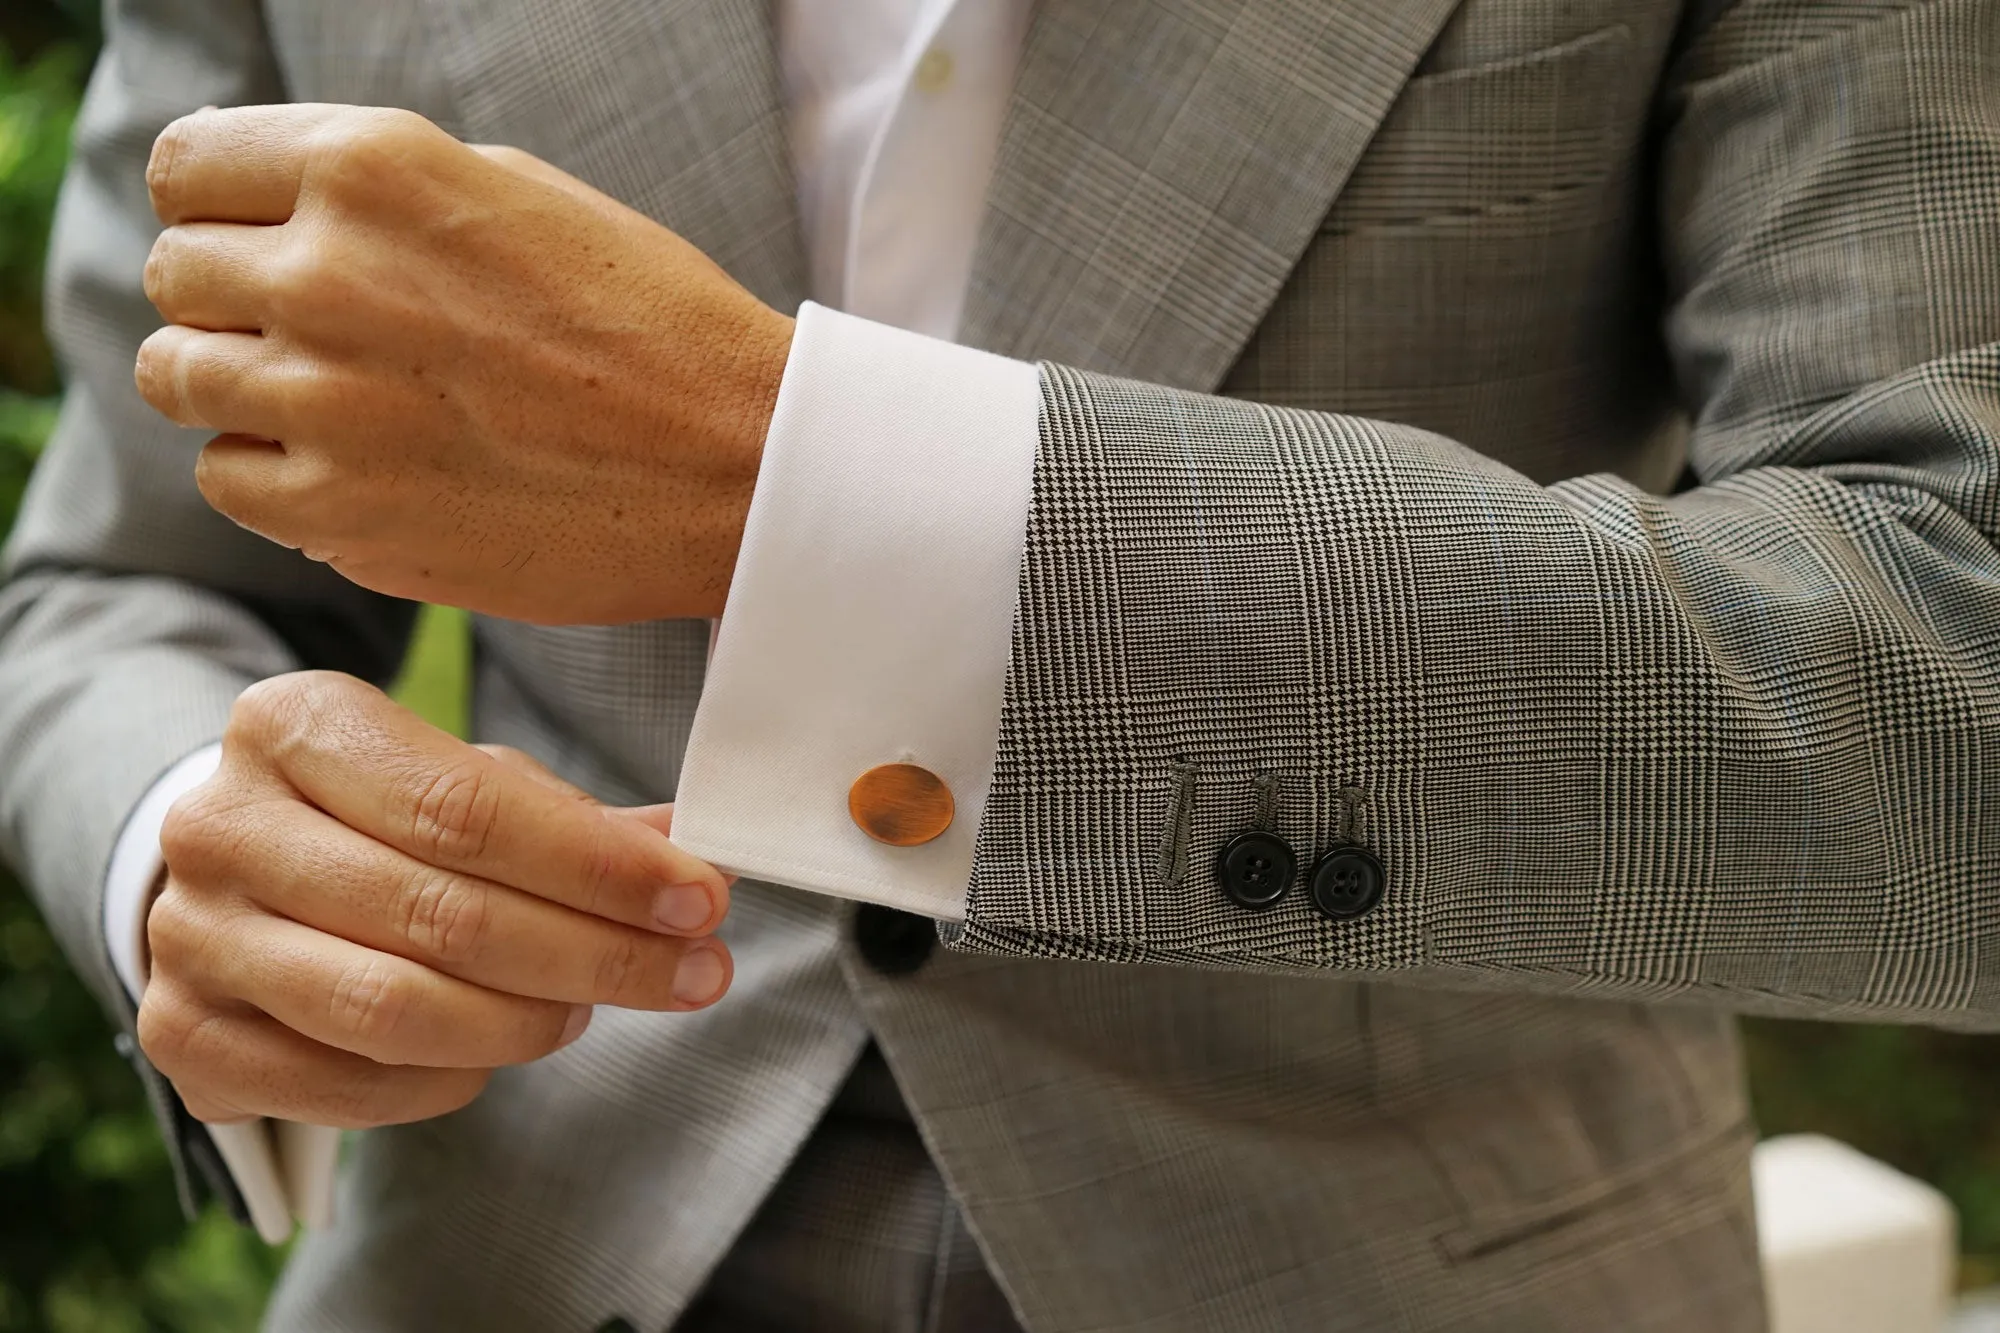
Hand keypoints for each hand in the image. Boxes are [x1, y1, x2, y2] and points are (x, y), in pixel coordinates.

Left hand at [134, 104, 794, 623]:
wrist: (743, 467)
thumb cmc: (651, 323)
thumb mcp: (516, 196)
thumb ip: (374, 189)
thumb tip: (261, 210)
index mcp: (374, 169)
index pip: (186, 167)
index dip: (217, 206)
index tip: (258, 240)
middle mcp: (329, 275)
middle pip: (175, 276)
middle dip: (229, 299)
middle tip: (316, 333)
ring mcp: (327, 403)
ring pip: (178, 380)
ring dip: (239, 387)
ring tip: (337, 403)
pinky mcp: (343, 515)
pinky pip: (228, 480)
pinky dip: (273, 476)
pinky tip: (357, 469)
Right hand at [137, 671, 732, 1128]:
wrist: (237, 872)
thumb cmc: (377, 817)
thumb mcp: (465, 782)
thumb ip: (574, 820)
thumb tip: (698, 857)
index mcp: (292, 725)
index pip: (466, 809)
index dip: (598, 867)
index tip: (702, 899)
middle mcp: (219, 826)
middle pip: (441, 913)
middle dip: (595, 953)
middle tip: (695, 971)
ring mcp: (190, 938)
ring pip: (393, 1009)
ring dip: (526, 1021)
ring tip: (590, 1008)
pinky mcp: (185, 1037)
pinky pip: (351, 1085)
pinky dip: (451, 1080)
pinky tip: (500, 1050)